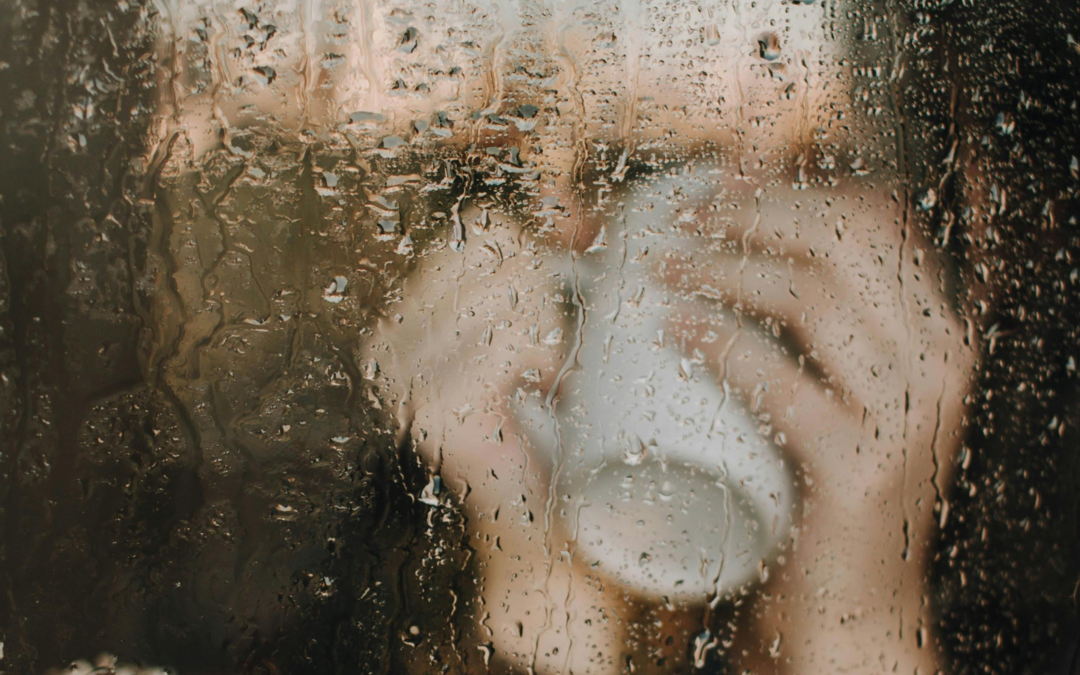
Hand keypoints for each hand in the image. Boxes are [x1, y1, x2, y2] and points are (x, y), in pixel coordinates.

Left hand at [660, 171, 976, 672]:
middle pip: (843, 240)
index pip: (877, 219)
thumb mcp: (825, 388)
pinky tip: (677, 327)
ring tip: (664, 265)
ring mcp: (908, 413)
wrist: (848, 603)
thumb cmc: (817, 483)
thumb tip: (708, 244)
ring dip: (726, 268)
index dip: (795, 186)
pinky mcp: (865, 467)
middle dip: (753, 212)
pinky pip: (787, 383)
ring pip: (814, 297)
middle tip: (684, 216)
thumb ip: (797, 327)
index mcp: (935, 328)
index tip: (722, 178)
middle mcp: (938, 359)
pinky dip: (724, 345)